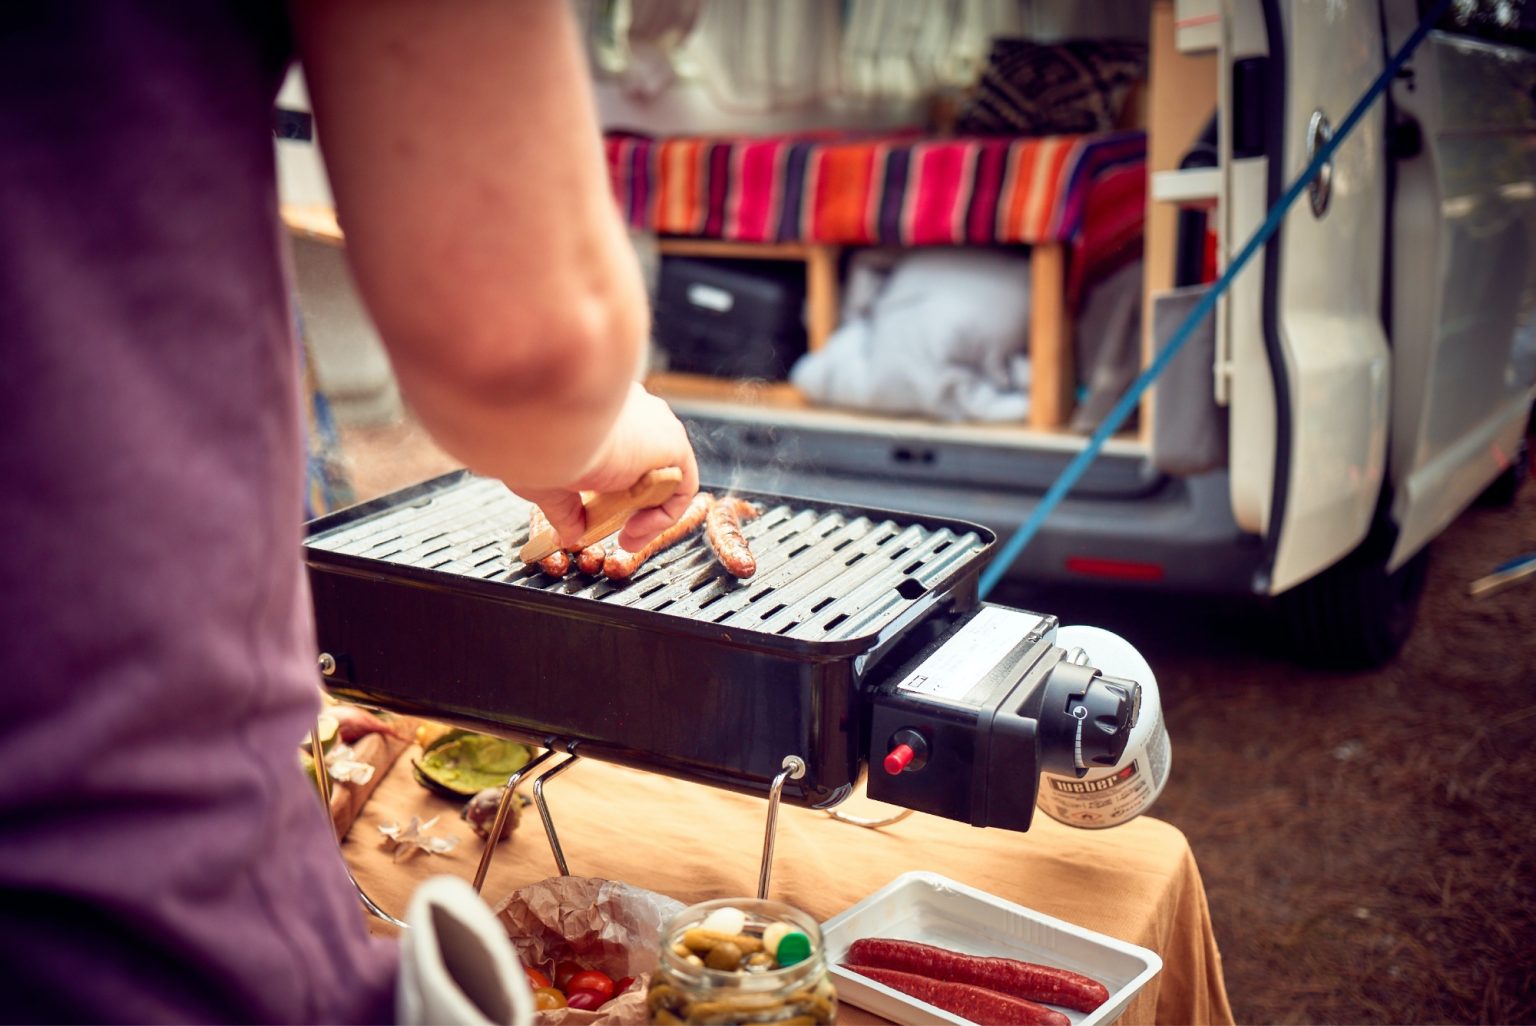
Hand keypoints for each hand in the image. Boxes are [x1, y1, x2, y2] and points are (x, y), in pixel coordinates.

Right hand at [515, 383, 699, 551]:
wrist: (549, 428)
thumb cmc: (536, 443)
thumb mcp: (546, 483)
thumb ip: (563, 510)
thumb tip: (568, 535)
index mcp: (601, 410)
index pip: (620, 450)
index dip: (612, 492)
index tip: (594, 517)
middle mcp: (633, 412)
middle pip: (646, 466)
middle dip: (633, 506)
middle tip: (617, 532)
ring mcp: (655, 425)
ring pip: (665, 477)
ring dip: (648, 514)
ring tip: (625, 539)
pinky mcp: (673, 443)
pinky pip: (682, 486)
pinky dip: (665, 515)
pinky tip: (636, 529)